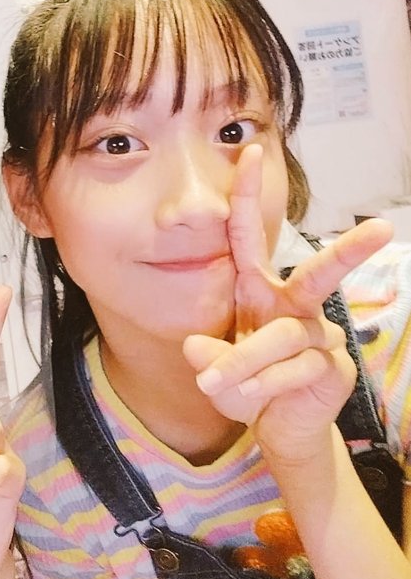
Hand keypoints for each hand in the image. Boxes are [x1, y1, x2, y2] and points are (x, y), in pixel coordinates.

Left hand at [183, 144, 391, 463]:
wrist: (276, 427)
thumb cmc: (246, 384)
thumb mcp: (216, 371)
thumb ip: (207, 356)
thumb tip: (195, 346)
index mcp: (258, 288)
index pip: (250, 235)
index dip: (249, 195)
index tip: (252, 152)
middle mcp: (292, 303)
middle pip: (319, 273)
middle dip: (348, 251)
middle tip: (382, 228)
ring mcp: (317, 334)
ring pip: (281, 339)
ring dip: (243, 363)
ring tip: (216, 385)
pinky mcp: (332, 366)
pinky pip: (293, 371)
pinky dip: (262, 387)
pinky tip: (251, 400)